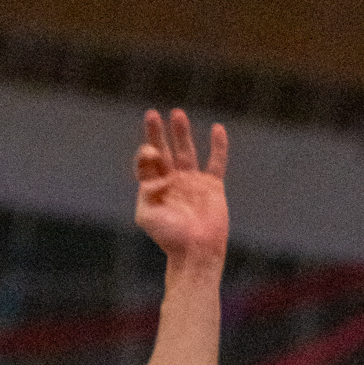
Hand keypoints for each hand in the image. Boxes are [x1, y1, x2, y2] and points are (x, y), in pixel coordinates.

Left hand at [133, 109, 229, 267]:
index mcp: (154, 189)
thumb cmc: (170, 238)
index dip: (146, 153)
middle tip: (151, 115)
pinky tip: (217, 129)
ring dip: (181, 133)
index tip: (151, 152)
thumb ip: (145, 192)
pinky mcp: (212, 186)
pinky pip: (216, 161)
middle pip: (163, 151)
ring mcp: (192, 182)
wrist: (196, 251)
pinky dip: (218, 146)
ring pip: (186, 151)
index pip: (146, 163)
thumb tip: (155, 174)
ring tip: (177, 113)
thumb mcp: (147, 216)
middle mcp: (172, 182)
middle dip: (157, 133)